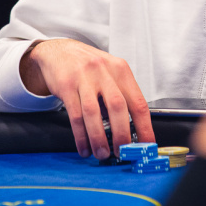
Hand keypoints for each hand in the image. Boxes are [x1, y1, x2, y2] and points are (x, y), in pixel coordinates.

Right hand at [20, 39, 153, 158]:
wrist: (59, 52)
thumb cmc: (89, 68)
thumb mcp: (110, 74)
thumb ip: (120, 97)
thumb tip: (130, 133)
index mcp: (121, 70)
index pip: (138, 102)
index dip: (145, 127)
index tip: (147, 146)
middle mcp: (104, 72)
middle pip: (118, 107)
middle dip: (122, 135)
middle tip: (122, 153)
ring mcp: (84, 78)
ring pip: (93, 113)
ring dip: (99, 138)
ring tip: (102, 154)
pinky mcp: (66, 86)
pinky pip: (75, 116)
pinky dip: (80, 136)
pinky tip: (84, 147)